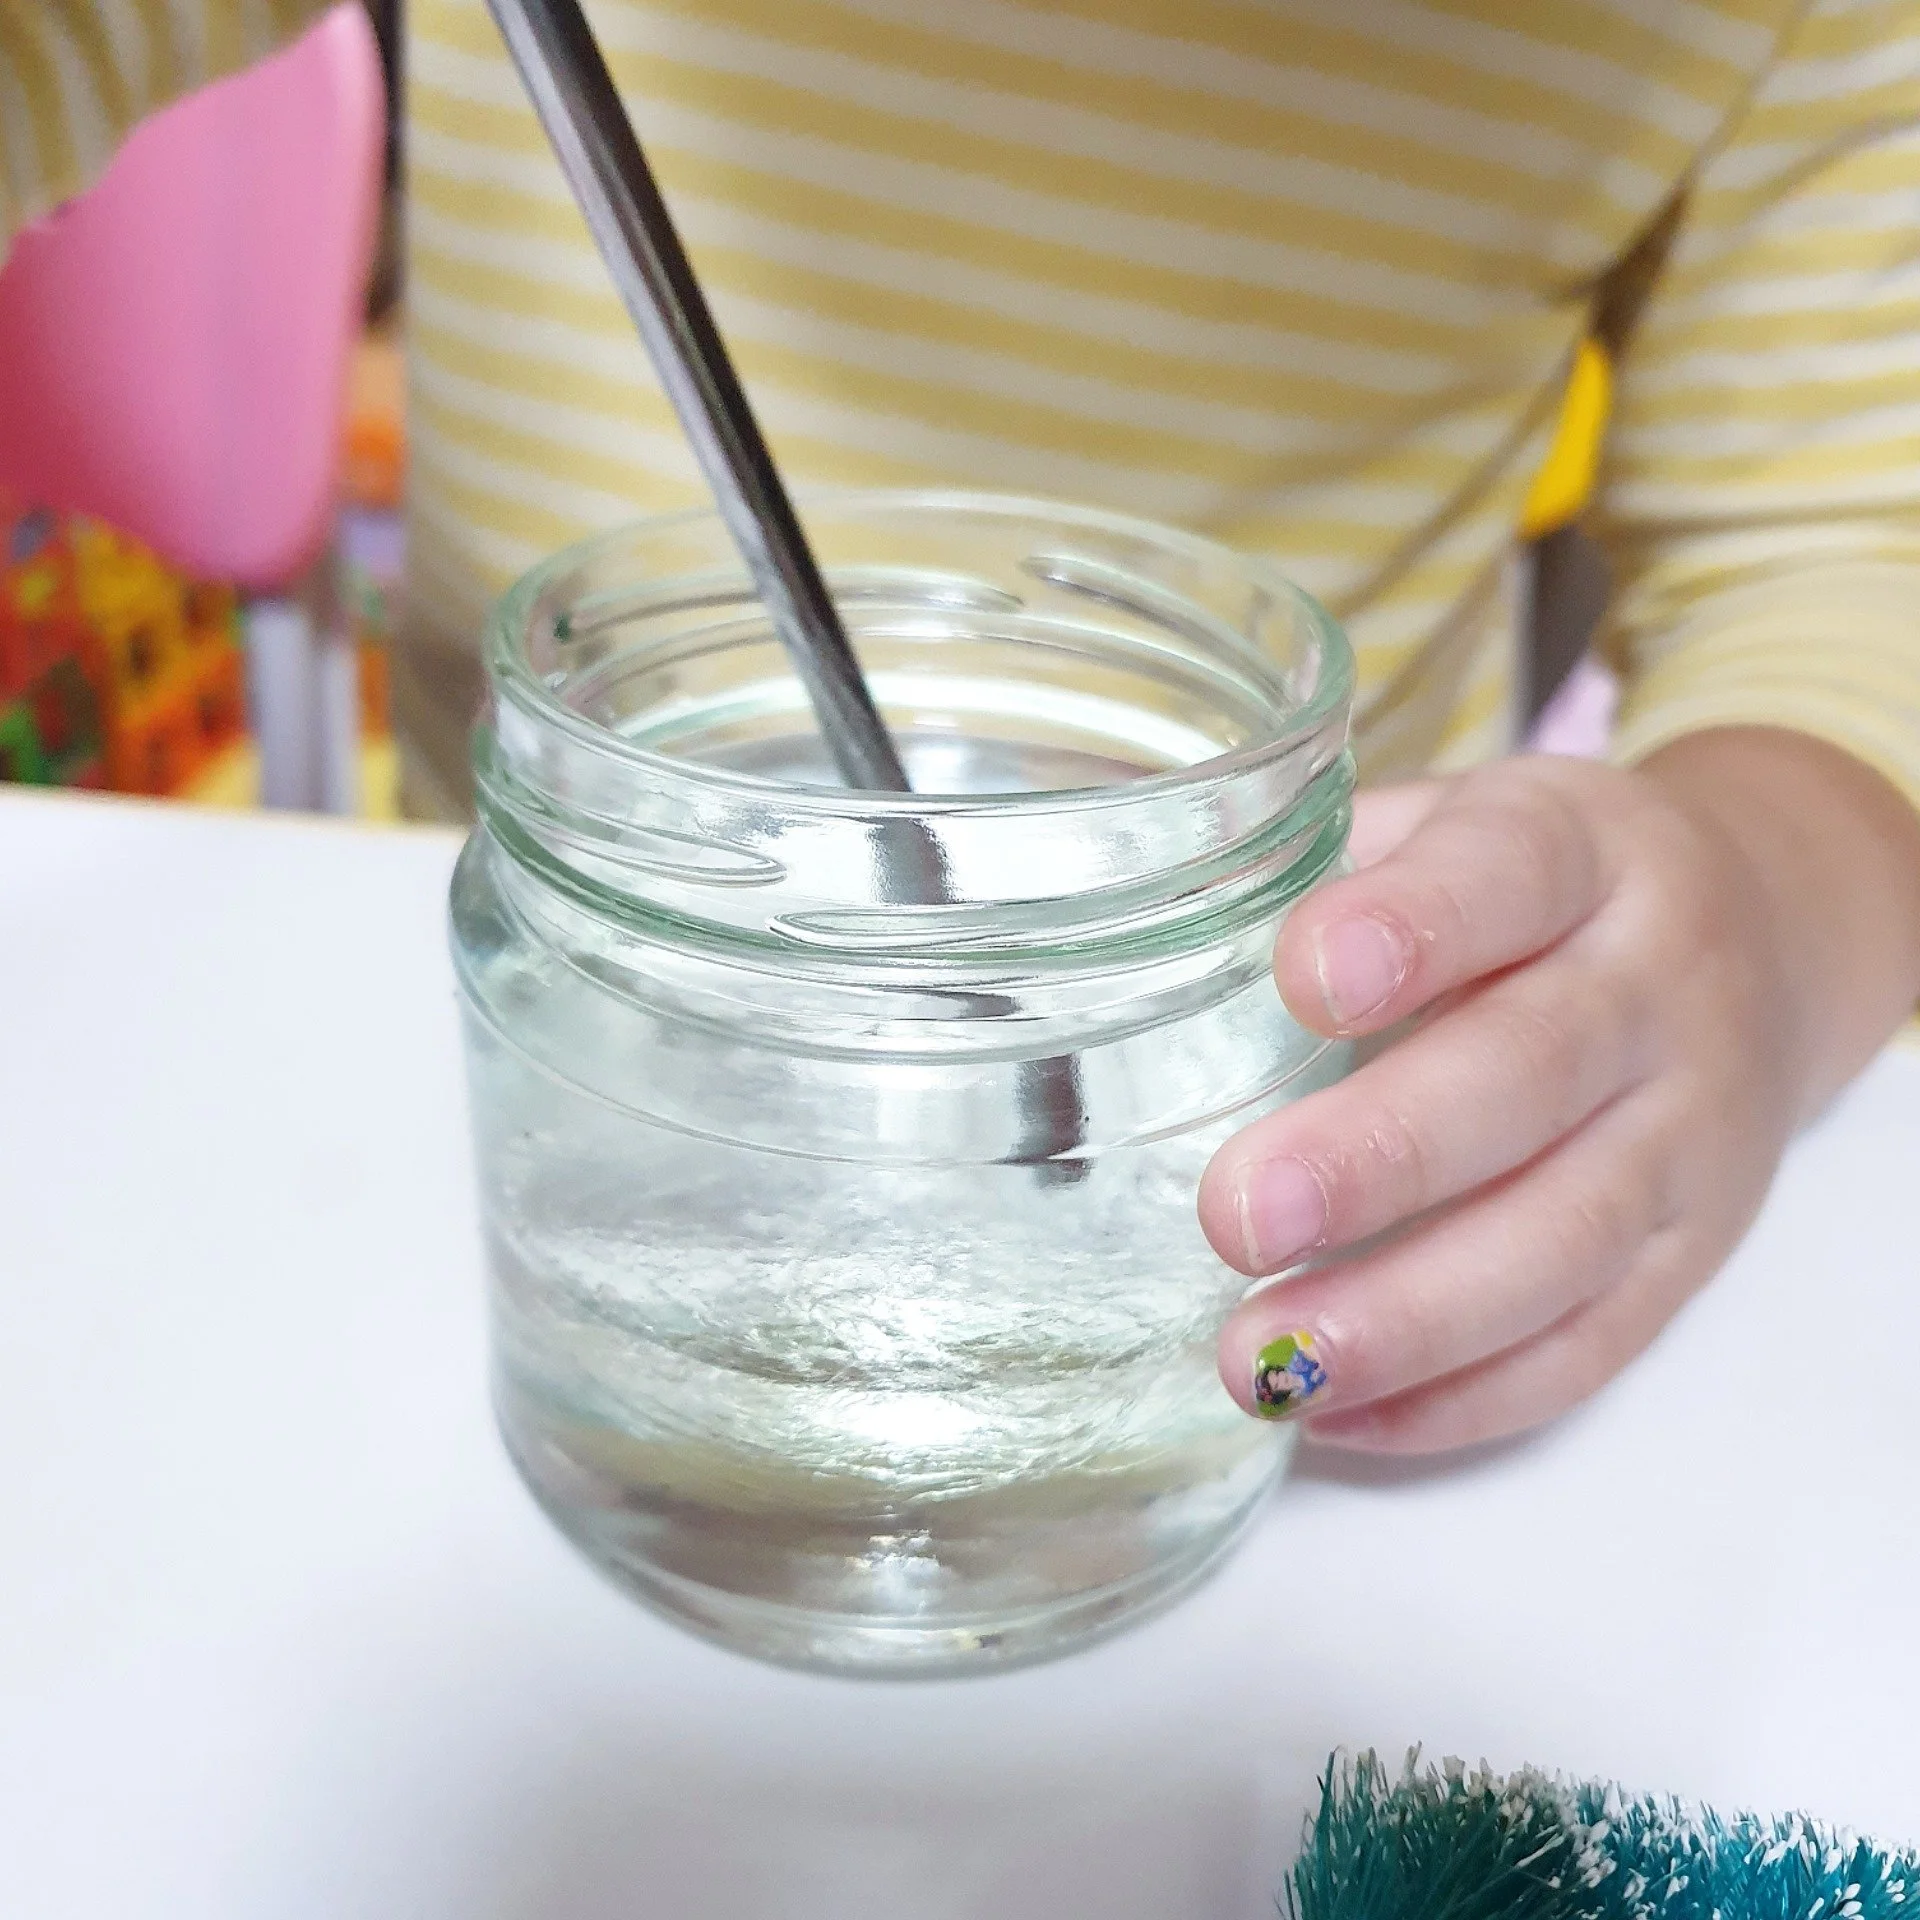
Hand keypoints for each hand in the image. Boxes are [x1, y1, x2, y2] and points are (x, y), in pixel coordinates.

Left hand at [1200, 728, 1919, 1453]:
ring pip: (1568, 1236)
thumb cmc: (1527, 891)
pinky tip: (1338, 1414)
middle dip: (1380, 1156)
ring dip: (1408, 1316)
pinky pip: (1593, 1345)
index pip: (1507, 875)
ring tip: (1266, 1359)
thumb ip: (1320, 867)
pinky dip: (1463, 1397)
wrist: (1757, 942)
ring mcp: (1691, 1132)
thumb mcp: (1446, 825)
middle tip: (1236, 1217)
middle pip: (1534, 1073)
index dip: (1412, 927)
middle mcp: (1657, 988)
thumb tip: (1140, 947)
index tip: (1303, 977)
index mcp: (1582, 853)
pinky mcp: (1694, 1255)